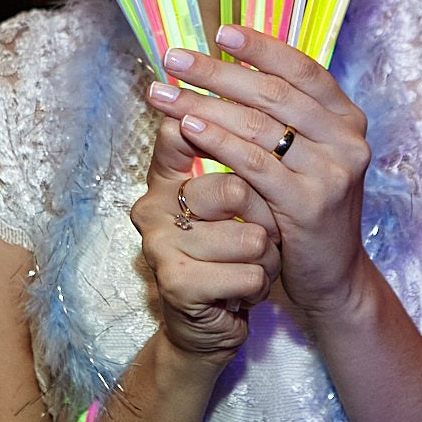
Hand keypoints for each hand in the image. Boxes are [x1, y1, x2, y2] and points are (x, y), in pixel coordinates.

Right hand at [132, 113, 279, 363]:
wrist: (209, 325)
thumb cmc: (229, 254)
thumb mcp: (229, 203)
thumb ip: (233, 154)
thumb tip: (254, 96)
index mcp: (165, 178)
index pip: (182, 133)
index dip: (214, 123)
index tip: (231, 119)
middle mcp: (153, 206)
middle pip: (236, 189)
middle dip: (268, 217)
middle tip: (266, 234)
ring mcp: (161, 245)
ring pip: (250, 236)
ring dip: (268, 257)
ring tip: (253, 265)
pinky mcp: (176, 284)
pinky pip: (248, 273)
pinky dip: (261, 284)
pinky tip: (246, 289)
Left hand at [145, 25, 371, 319]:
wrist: (331, 275)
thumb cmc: (305, 208)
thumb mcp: (304, 156)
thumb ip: (281, 117)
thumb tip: (228, 67)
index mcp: (347, 118)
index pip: (303, 68)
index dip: (261, 47)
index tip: (219, 32)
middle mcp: (347, 139)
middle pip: (274, 92)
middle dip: (217, 72)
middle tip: (173, 58)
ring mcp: (333, 172)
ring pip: (259, 125)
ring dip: (204, 104)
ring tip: (164, 94)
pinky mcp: (310, 203)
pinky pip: (255, 163)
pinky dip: (218, 141)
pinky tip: (188, 126)